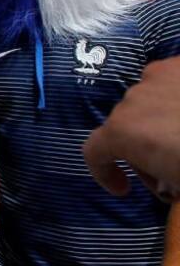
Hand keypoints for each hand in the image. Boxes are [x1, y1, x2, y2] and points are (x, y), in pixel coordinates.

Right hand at [85, 58, 179, 200]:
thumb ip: (167, 182)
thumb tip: (171, 180)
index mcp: (125, 131)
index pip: (95, 151)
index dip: (104, 173)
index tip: (125, 190)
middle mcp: (133, 99)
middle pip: (125, 126)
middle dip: (141, 152)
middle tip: (170, 173)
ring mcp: (160, 75)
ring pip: (149, 101)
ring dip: (161, 123)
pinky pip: (172, 83)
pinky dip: (179, 100)